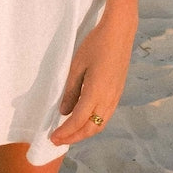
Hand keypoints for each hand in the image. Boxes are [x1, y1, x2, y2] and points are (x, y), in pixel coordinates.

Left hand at [50, 14, 136, 145]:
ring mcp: (115, 96)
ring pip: (100, 124)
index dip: (65, 132)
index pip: (78, 120)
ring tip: (69, 133)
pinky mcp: (118, 92)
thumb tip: (64, 111)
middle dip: (74, 137)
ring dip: (84, 132)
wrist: (119, 32)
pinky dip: (93, 124)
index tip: (53, 138)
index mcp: (96, 92)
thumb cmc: (95, 44)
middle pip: (91, 128)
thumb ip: (71, 90)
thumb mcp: (77, 65)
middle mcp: (108, 99)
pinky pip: (105, 116)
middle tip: (58, 140)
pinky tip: (84, 120)